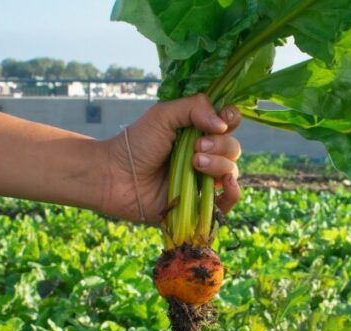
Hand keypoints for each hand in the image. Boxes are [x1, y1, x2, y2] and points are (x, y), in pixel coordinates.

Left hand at [101, 94, 241, 223]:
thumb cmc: (136, 143)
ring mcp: (203, 179)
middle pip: (233, 148)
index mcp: (198, 131)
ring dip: (219, 165)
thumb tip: (222, 124)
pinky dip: (234, 192)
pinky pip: (228, 201)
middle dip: (219, 145)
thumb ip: (194, 107)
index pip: (228, 123)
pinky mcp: (199, 203)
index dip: (230, 121)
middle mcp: (205, 154)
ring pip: (231, 171)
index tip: (220, 122)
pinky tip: (225, 184)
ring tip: (195, 163)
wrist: (116, 176)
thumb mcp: (163, 115)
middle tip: (196, 148)